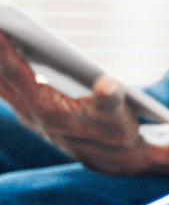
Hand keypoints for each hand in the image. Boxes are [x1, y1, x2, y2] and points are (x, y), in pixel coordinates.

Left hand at [0, 33, 153, 174]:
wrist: (113, 159)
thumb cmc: (117, 130)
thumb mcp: (120, 115)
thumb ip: (111, 99)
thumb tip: (107, 85)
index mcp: (47, 110)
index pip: (15, 75)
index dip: (2, 51)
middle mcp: (29, 112)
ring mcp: (25, 111)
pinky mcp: (27, 109)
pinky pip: (4, 84)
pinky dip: (0, 66)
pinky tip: (1, 46)